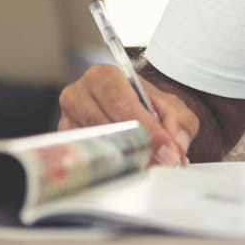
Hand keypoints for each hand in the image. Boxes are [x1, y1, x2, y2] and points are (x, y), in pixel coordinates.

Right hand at [58, 64, 198, 165]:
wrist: (129, 111)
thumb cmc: (144, 105)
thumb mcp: (169, 107)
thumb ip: (178, 121)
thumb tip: (174, 144)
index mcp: (104, 76)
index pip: (124, 106)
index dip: (148, 131)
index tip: (167, 152)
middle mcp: (78, 94)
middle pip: (107, 127)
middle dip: (136, 146)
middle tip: (158, 162)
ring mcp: (67, 120)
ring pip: (95, 145)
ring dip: (123, 159)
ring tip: (146, 165)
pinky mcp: (65, 144)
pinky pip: (85, 158)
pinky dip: (108, 166)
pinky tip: (126, 168)